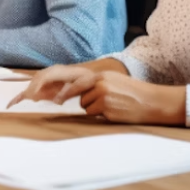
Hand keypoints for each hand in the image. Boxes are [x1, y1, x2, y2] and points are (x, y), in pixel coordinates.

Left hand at [12, 65, 184, 123]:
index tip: (35, 92)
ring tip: (113, 106)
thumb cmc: (133, 96)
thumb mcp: (113, 84)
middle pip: (71, 87)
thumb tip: (74, 95)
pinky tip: (116, 111)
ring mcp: (101, 92)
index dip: (53, 83)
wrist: (153, 102)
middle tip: (46, 100)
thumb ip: (93, 86)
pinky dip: (102, 115)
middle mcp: (98, 80)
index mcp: (98, 74)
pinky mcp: (106, 104)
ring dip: (94, 109)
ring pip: (85, 105)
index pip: (71, 77)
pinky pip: (94, 113)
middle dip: (57, 93)